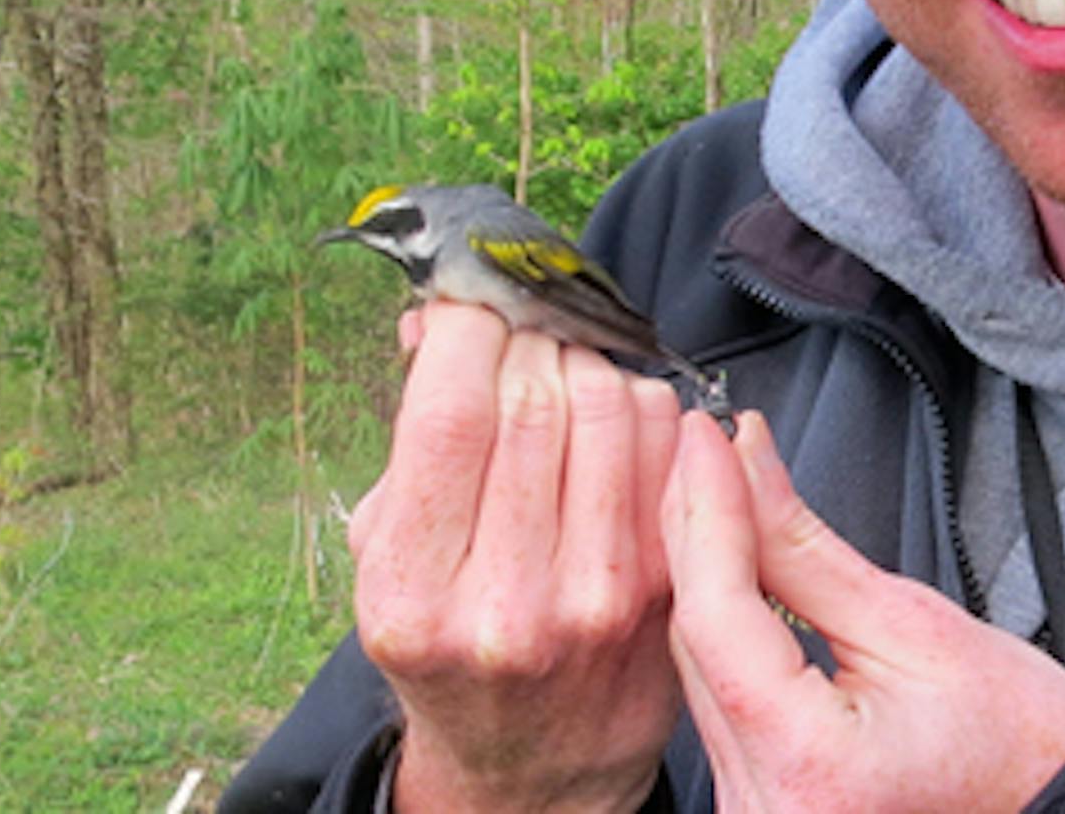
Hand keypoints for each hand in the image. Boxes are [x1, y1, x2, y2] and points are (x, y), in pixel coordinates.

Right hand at [348, 300, 681, 812]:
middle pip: (537, 397)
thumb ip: (413, 435)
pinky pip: (671, 443)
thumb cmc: (451, 634)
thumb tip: (434, 317)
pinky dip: (645, 405)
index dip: (467, 327)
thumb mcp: (392, 553)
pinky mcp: (667, 587)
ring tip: (565, 375)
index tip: (469, 301)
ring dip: (589, 363)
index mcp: (409, 592)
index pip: (451, 411)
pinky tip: (616, 419)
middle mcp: (503, 604)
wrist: (533, 762)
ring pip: (612, 406)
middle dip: (529, 337)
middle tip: (520, 333)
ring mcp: (595, 599)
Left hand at [664, 408, 1064, 811]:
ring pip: (696, 668)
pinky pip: (716, 699)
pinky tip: (719, 564)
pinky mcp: (758, 805)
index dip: (708, 512)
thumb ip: (809, 549)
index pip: (721, 616)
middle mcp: (764, 809)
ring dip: (700, 572)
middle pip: (696, 642)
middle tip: (704, 442)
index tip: (705, 439)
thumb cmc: (1021, 743)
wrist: (1061, 808)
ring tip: (709, 484)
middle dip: (695, 530)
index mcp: (812, 766)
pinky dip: (719, 626)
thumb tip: (749, 467)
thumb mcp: (918, 624)